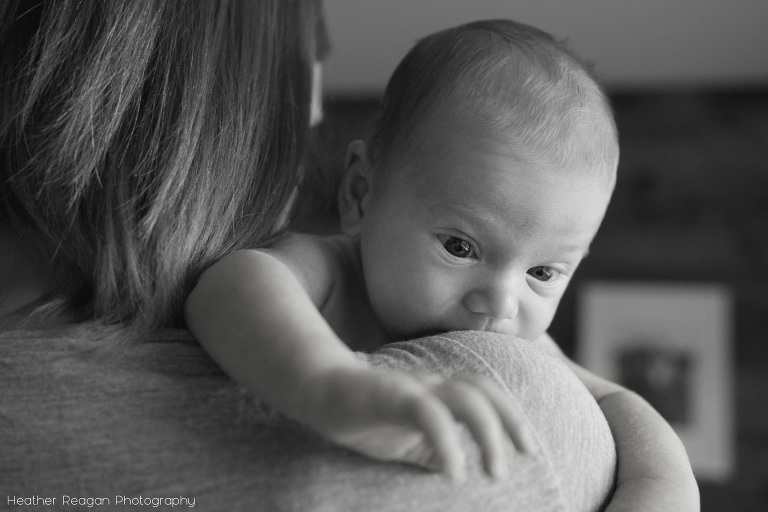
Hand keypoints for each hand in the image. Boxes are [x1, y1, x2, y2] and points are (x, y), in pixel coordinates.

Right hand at [298, 364, 537, 479]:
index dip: (512, 416)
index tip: (528, 448)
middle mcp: (431, 385)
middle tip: (527, 454)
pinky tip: (453, 472)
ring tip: (495, 471)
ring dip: (489, 434)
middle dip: (512, 420)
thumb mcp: (405, 440)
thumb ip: (431, 450)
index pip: (485, 394)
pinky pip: (428, 414)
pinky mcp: (391, 395)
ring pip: (466, 397)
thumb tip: (452, 471)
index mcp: (437, 393)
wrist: (318, 392)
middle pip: (484, 389)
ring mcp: (412, 388)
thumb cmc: (364, 415)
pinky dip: (448, 443)